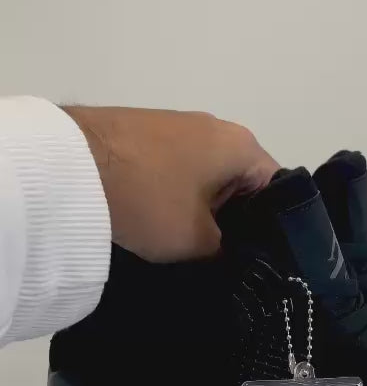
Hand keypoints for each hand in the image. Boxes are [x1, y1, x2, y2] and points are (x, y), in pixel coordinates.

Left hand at [63, 106, 278, 261]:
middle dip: (234, 220)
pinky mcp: (146, 131)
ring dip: (200, 208)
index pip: (278, 192)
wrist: (70, 163)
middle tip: (225, 259)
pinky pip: (176, 170)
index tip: (258, 260)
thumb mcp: (196, 241)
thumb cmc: (149, 199)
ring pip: (207, 178)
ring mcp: (179, 125)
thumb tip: (228, 253)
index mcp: (243, 146)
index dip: (273, 230)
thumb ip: (225, 251)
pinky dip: (173, 195)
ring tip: (187, 244)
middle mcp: (217, 127)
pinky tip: (158, 221)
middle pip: (242, 184)